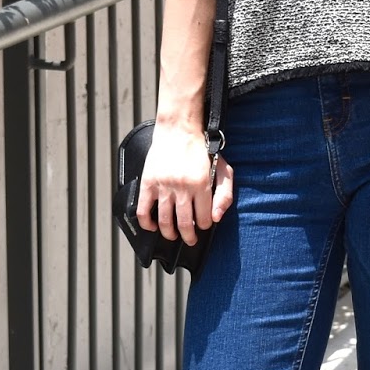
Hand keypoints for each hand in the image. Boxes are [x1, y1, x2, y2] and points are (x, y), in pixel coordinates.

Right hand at [137, 123, 235, 244]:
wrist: (178, 130)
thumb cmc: (202, 150)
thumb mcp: (223, 169)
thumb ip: (225, 194)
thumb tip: (216, 218)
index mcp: (201, 184)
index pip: (203, 218)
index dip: (204, 225)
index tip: (202, 224)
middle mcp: (182, 187)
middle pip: (184, 224)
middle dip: (189, 237)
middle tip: (190, 240)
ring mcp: (163, 186)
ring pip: (165, 221)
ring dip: (169, 234)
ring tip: (173, 236)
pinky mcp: (148, 183)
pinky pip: (144, 210)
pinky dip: (147, 223)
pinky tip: (152, 227)